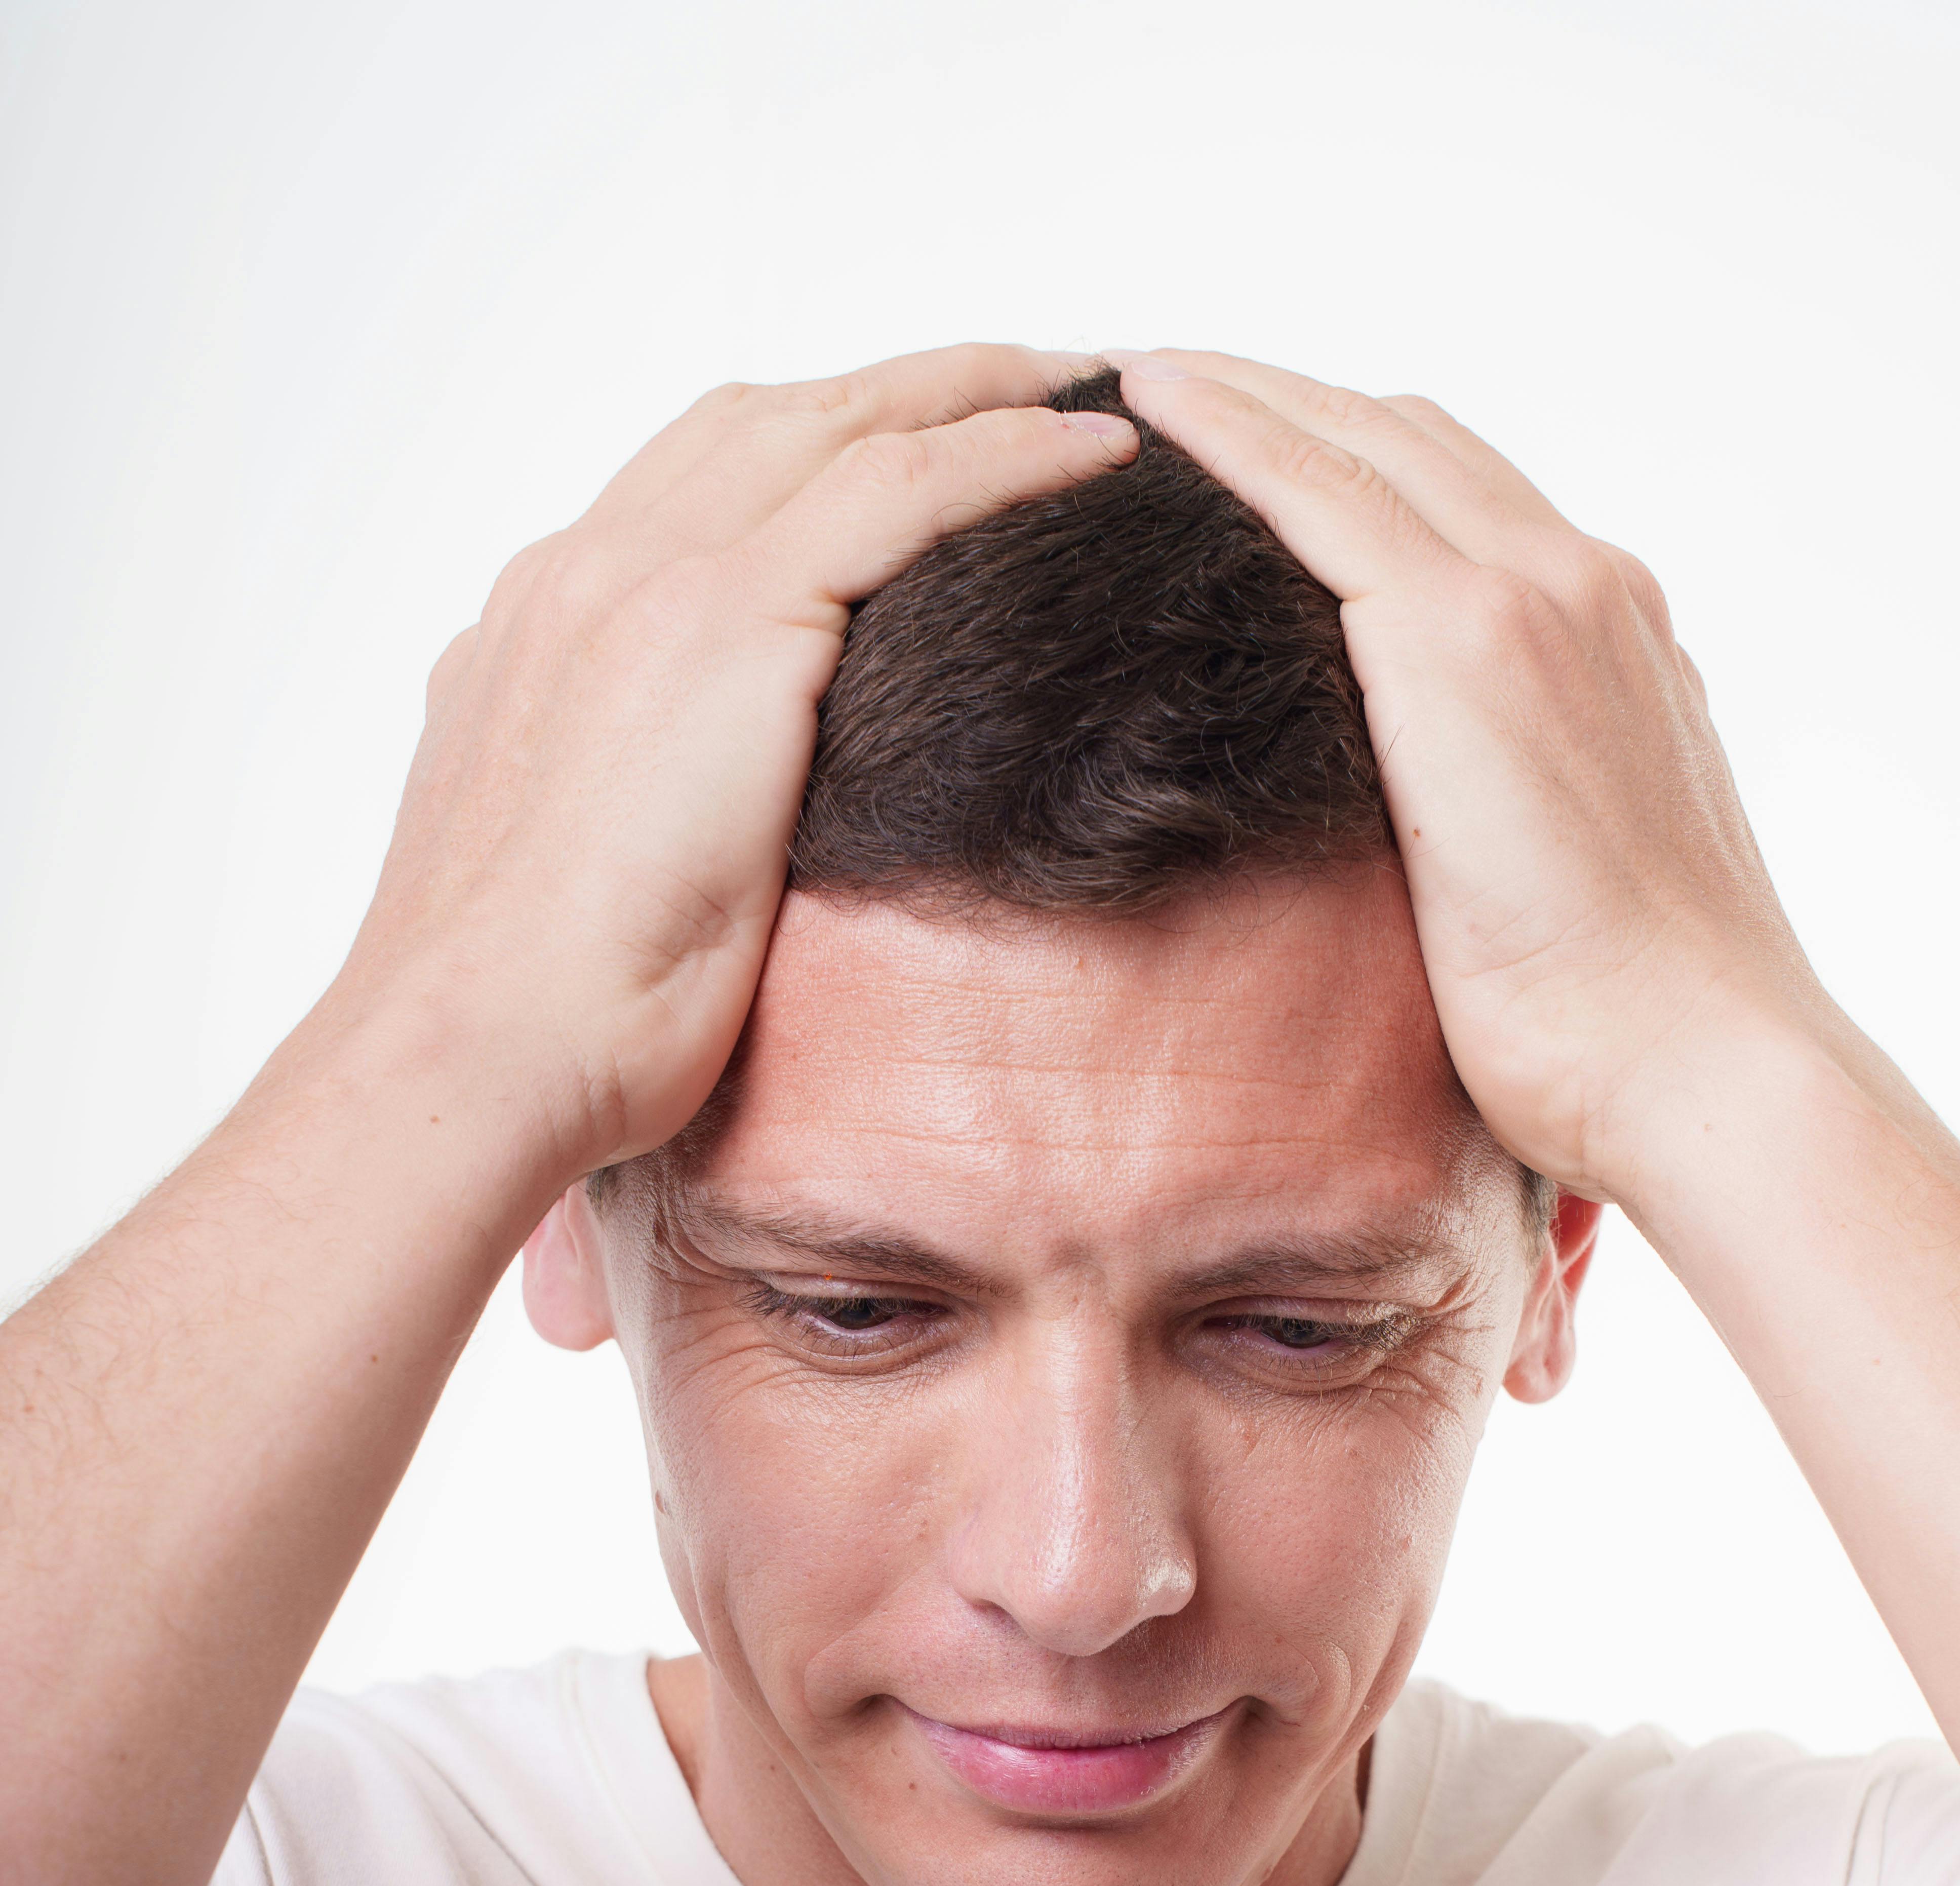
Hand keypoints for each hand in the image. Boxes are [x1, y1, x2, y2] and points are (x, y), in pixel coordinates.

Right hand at [324, 346, 1136, 1188]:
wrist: (475, 1049)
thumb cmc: (534, 1024)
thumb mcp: (571, 885)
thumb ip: (612, 817)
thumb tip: (676, 851)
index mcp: (541, 631)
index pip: (691, 487)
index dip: (809, 448)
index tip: (904, 450)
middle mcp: (585, 574)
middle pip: (771, 420)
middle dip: (903, 384)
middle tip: (1026, 377)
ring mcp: (648, 584)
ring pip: (843, 421)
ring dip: (974, 388)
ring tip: (1085, 386)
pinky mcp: (726, 624)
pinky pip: (903, 488)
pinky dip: (1006, 451)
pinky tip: (1098, 451)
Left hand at [1115, 351, 1833, 1212]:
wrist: (1699, 1071)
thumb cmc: (1629, 1034)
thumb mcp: (1571, 885)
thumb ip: (1518, 818)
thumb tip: (1444, 855)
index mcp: (1616, 644)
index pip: (1469, 501)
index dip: (1355, 457)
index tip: (1258, 448)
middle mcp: (1586, 589)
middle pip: (1409, 439)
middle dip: (1287, 398)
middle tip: (1163, 383)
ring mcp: (1533, 600)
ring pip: (1357, 439)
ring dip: (1240, 391)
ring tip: (1129, 374)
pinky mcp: (1462, 641)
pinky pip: (1314, 491)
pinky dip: (1229, 431)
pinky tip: (1147, 401)